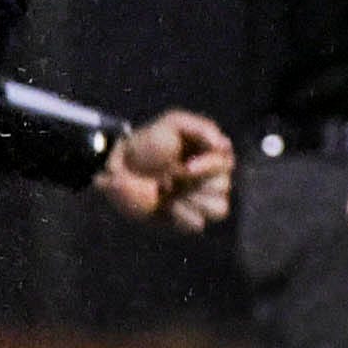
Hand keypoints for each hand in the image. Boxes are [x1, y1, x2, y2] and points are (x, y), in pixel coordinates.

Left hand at [96, 110, 234, 229]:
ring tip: (171, 191)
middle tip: (172, 176)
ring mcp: (197, 201)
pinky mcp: (185, 220)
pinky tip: (166, 206)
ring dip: (193, 200)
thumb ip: (203, 128)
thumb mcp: (174, 123)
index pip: (228, 162)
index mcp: (209, 155)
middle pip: (224, 187)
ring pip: (219, 209)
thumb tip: (223, 146)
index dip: (210, 166)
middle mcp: (207, 179)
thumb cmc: (146, 143)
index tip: (186, 166)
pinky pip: (198, 224)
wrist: (119, 169)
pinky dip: (181, 215)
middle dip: (197, 183)